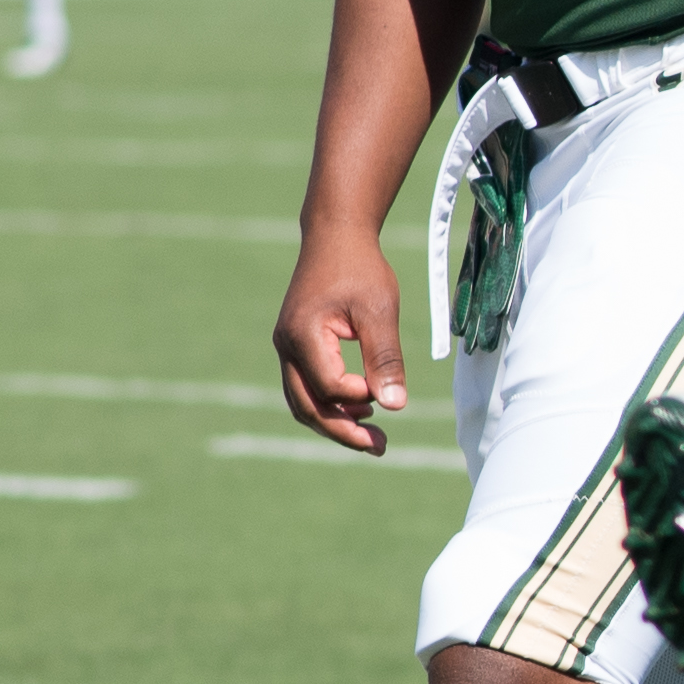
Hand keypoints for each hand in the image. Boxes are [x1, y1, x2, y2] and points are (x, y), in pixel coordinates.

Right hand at [276, 232, 408, 454]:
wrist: (336, 236)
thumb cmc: (360, 269)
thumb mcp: (380, 311)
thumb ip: (386, 358)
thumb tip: (396, 406)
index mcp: (302, 336)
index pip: (331, 388)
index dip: (362, 395)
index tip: (386, 386)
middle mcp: (286, 346)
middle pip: (307, 407)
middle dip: (343, 432)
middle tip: (381, 447)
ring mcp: (287, 348)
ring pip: (303, 402)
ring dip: (336, 423)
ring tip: (374, 436)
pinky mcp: (296, 346)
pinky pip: (307, 387)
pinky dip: (331, 404)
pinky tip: (364, 407)